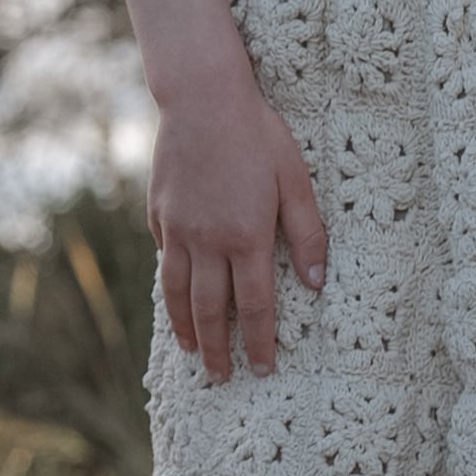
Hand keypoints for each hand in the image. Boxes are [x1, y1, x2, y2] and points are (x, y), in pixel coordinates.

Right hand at [150, 59, 327, 381]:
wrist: (202, 98)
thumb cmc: (258, 134)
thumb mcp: (296, 180)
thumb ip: (307, 234)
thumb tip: (316, 284)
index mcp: (247, 237)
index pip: (254, 305)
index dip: (259, 341)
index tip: (263, 368)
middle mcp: (207, 241)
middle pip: (211, 310)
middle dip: (219, 349)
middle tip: (223, 377)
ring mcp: (178, 229)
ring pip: (178, 292)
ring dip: (186, 327)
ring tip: (193, 351)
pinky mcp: (159, 213)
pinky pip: (165, 257)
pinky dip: (170, 285)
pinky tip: (177, 298)